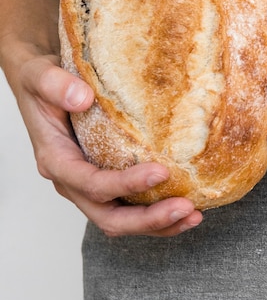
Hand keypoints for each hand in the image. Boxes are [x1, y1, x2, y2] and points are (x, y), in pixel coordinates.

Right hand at [13, 52, 202, 236]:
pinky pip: (131, 208)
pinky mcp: (108, 182)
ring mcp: (90, 186)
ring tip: (194, 215)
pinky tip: (188, 207)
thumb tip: (82, 97)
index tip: (161, 172)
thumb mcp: (40, 75)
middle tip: (186, 208)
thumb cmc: (41, 82)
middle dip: (148, 219)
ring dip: (159, 224)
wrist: (44, 85)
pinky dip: (158, 212)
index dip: (125, 184)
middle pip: (109, 217)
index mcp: (56, 160)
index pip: (92, 184)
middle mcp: (73, 181)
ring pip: (122, 220)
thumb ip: (55, 85)